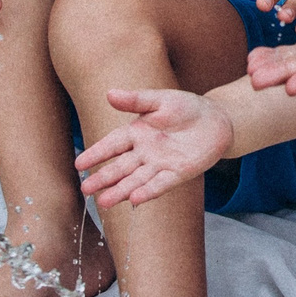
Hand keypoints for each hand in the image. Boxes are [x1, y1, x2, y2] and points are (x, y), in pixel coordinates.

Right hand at [75, 88, 233, 206]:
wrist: (216, 119)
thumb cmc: (186, 107)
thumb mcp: (159, 100)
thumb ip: (136, 100)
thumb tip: (109, 94)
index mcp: (136, 133)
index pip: (112, 145)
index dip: (96, 154)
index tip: (79, 165)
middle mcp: (144, 152)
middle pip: (120, 167)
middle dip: (103, 178)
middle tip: (85, 190)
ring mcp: (160, 164)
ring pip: (136, 180)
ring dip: (120, 191)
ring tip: (103, 202)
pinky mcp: (178, 173)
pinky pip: (160, 184)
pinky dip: (148, 191)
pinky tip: (135, 199)